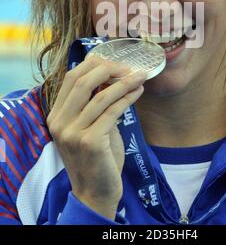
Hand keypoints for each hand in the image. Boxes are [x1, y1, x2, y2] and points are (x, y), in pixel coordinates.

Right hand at [46, 55, 145, 219]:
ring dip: (124, 83)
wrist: (95, 192)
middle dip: (109, 69)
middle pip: (83, 81)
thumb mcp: (89, 126)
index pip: (71, 77)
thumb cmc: (97, 157)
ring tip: (141, 76)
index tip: (115, 62)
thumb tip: (114, 76)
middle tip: (130, 68)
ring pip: (100, 96)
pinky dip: (127, 98)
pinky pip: (112, 111)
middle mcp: (59, 122)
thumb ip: (94, 104)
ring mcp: (72, 133)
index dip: (94, 64)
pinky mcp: (90, 142)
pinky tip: (138, 92)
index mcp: (56, 115)